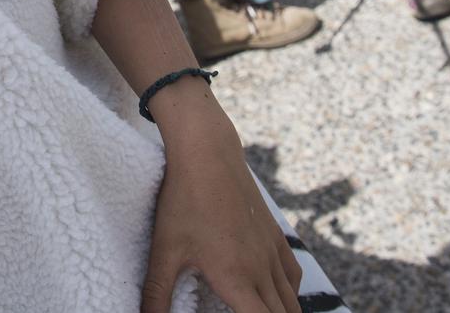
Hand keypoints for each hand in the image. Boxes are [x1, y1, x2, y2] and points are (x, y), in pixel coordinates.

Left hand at [142, 124, 303, 312]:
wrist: (209, 152)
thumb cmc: (184, 199)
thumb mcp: (164, 250)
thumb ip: (156, 294)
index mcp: (236, 279)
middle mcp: (261, 269)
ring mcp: (271, 251)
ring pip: (291, 299)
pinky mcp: (275, 234)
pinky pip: (293, 274)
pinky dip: (291, 293)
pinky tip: (280, 295)